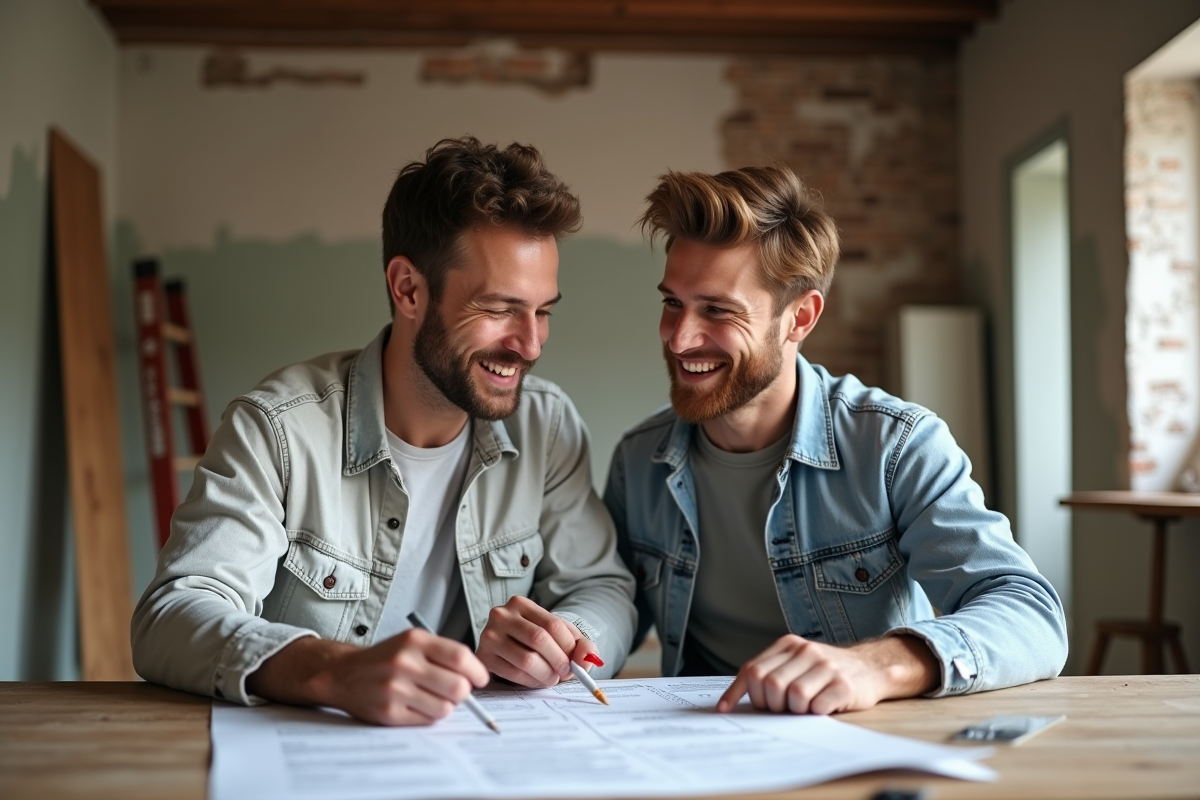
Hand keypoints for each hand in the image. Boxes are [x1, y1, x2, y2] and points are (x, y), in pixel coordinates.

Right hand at [248, 629, 489, 725]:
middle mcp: (404, 663)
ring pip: (445, 708)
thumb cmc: (386, 659)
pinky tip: (415, 706)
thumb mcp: (412, 643)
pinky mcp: (388, 712)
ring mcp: (395, 689)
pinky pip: (427, 721)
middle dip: (463, 693)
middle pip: (458, 687)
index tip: (480, 679)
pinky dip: (428, 716)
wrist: (343, 674)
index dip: (477, 671)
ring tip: (431, 698)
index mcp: (414, 641)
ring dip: (445, 706)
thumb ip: (444, 654)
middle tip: (455, 691)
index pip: (461, 657)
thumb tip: (476, 679)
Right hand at [477, 595, 597, 687]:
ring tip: (552, 677)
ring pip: (527, 660)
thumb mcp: (562, 636)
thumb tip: (587, 659)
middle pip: (539, 640)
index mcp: (520, 603)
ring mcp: (489, 636)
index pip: (552, 624)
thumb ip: (582, 646)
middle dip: (559, 661)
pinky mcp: (484, 658)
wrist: (509, 647)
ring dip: (547, 675)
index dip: (568, 647)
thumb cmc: (539, 640)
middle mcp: (501, 615)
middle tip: (566, 673)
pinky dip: (532, 681)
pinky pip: (514, 674)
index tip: (575, 662)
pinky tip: (537, 679)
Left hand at [716, 634, 937, 714]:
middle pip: (770, 684)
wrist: (869, 669)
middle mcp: (806, 651)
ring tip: (805, 706)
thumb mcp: (794, 664)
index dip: (739, 693)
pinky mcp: (844, 685)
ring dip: (795, 710)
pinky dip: (814, 713)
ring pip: (793, 696)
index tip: (725, 710)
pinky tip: (821, 707)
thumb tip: (728, 703)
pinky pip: (816, 707)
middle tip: (781, 709)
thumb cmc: (823, 672)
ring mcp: (826, 667)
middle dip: (771, 705)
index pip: (753, 669)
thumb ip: (767, 674)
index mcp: (789, 645)